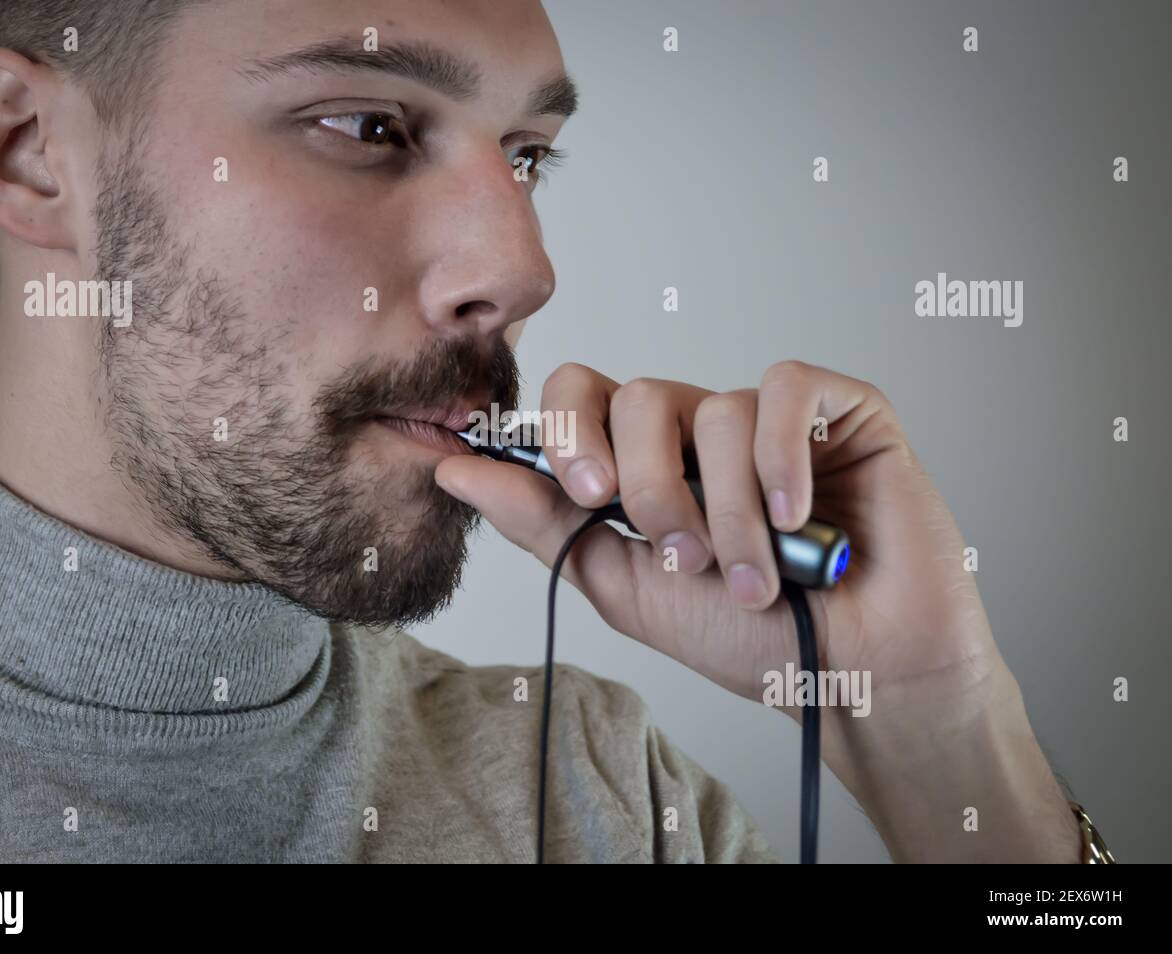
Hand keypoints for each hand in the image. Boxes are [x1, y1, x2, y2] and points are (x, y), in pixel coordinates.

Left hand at [435, 360, 1079, 861]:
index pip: (582, 392)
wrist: (852, 678)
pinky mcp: (842, 411)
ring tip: (754, 579)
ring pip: (716, 409)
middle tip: (683, 557)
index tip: (587, 494)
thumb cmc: (746, 638)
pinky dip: (780, 460)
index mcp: (647, 460)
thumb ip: (541, 521)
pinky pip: (787, 388)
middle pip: (641, 396)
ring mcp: (772, 418)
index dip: (569, 430)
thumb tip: (454, 467)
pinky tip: (795, 517)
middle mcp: (705, 429)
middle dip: (652, 488)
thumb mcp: (622, 582)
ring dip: (727, 513)